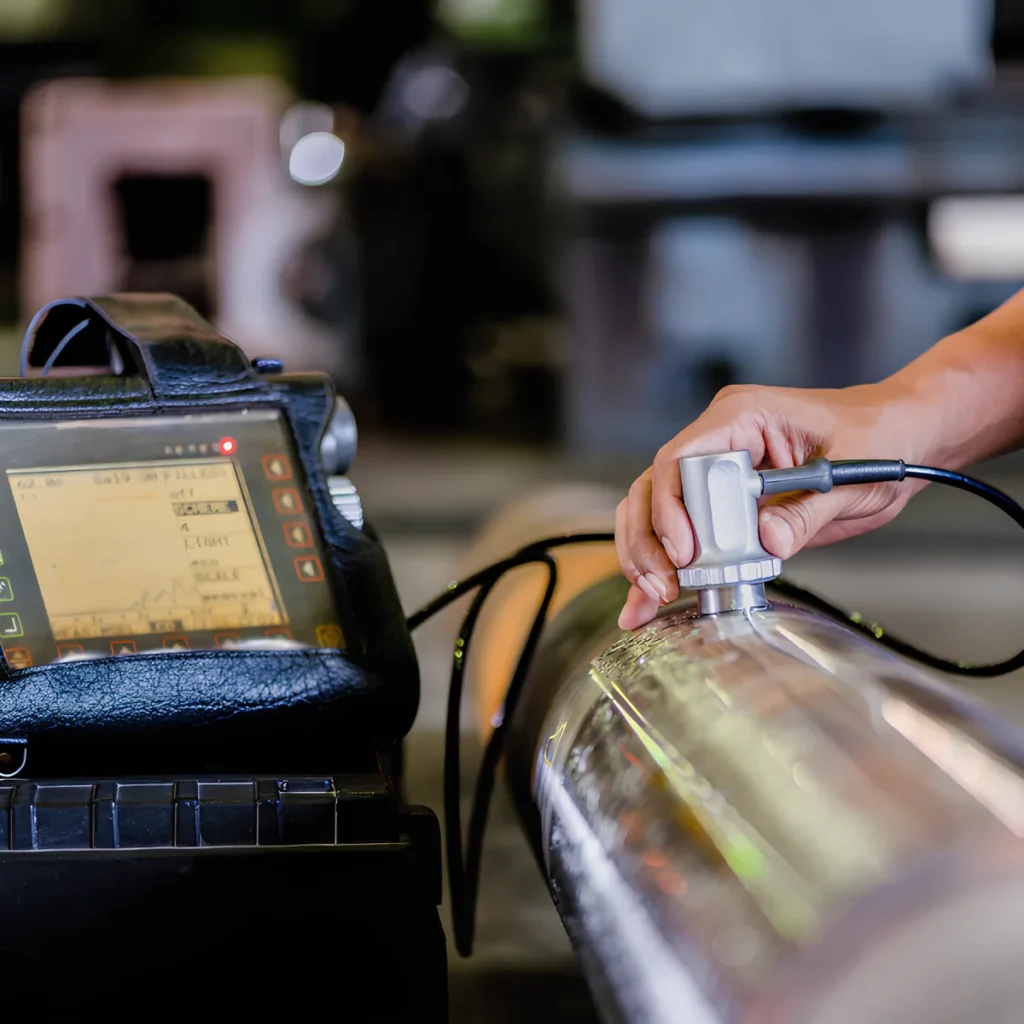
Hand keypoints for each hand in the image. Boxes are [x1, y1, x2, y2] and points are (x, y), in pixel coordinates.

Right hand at [615, 381, 928, 629]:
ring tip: (649, 598)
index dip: (672, 508)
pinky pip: (679, 532)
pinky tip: (644, 603)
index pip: (680, 458)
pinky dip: (661, 566)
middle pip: (652, 488)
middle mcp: (718, 440)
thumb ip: (807, 510)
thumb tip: (766, 541)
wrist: (903, 439)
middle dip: (647, 540)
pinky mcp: (723, 504)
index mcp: (742, 416)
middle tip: (661, 586)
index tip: (685, 553)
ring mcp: (715, 472)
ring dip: (644, 555)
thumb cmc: (883, 437)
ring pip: (650, 510)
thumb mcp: (853, 476)